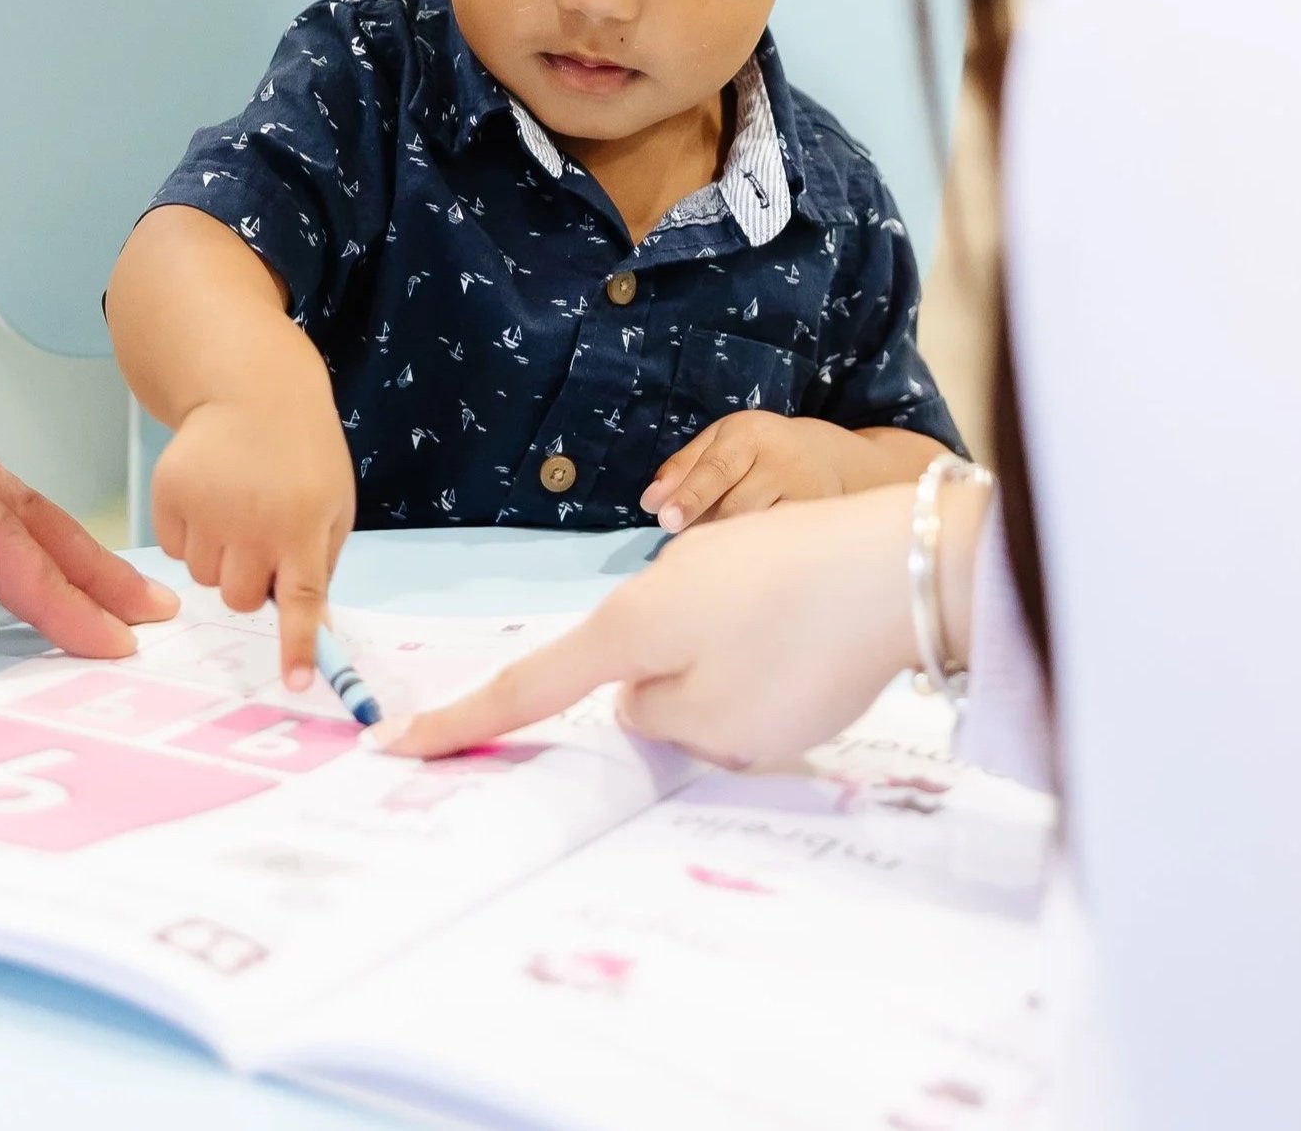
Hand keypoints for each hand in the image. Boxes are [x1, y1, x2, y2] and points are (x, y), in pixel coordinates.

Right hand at [152, 383, 354, 689]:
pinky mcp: (168, 495)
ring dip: (221, 558)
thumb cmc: (303, 452)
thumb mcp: (334, 501)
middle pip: (239, 599)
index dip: (297, 644)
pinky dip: (192, 535)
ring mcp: (206, 508)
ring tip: (238, 508)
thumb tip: (312, 627)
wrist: (253, 388)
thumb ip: (321, 563)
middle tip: (263, 541)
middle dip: (250, 583)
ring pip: (205, 579)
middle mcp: (253, 521)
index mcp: (303, 524)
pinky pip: (176, 550)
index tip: (295, 682)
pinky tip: (211, 496)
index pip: (302, 599)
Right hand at [387, 485, 931, 768]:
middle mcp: (660, 581)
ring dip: (738, 692)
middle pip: (632, 671)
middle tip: (754, 719)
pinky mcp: (767, 558)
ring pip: (699, 657)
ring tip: (810, 688)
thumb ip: (659, 723)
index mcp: (630, 626)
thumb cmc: (797, 653)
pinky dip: (775, 661)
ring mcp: (715, 561)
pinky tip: (828, 659)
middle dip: (676, 712)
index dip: (464, 722)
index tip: (396, 743)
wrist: (903, 565)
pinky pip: (748, 633)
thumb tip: (649, 695)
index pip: (529, 684)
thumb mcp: (716, 726)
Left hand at [641, 411, 874, 531]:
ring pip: (757, 528)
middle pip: (734, 505)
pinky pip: (778, 541)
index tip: (665, 519)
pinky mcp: (818, 519)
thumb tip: (650, 502)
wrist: (826, 458)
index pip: (717, 469)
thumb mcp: (720, 442)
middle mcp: (781, 460)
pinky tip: (744, 555)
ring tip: (713, 544)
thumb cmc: (759, 450)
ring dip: (727, 540)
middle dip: (704, 525)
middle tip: (682, 538)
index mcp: (750, 434)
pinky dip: (755, 550)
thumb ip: (683, 466)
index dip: (690, 496)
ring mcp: (805, 493)